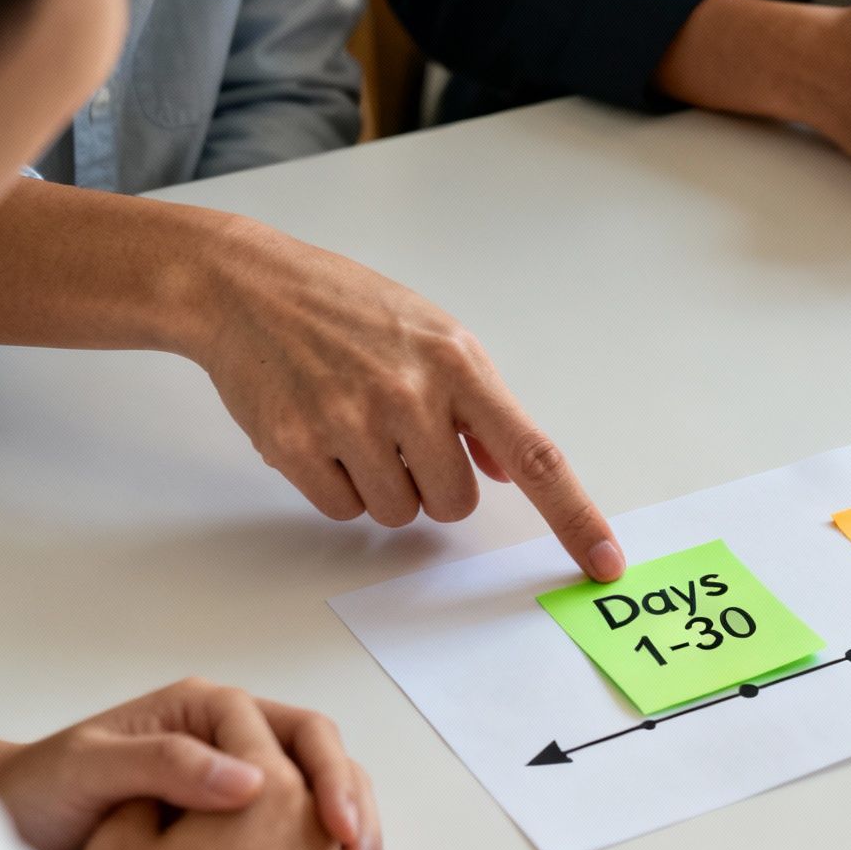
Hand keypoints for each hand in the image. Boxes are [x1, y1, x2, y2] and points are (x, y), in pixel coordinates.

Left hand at [0, 678, 382, 849]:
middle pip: (327, 775)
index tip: (335, 830)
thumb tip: (252, 778)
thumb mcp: (90, 767)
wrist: (5, 834)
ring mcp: (238, 795)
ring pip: (322, 818)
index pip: (300, 732)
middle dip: (356, 825)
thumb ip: (164, 762)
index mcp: (210, 714)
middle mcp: (235, 748)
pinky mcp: (237, 842)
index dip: (328, 779)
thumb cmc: (38, 792)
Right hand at [189, 219, 624, 580]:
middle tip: (399, 431)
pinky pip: (344, 510)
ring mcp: (351, 421)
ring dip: (384, 486)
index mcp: (459, 366)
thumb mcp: (433, 335)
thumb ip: (478, 407)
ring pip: (399, 513)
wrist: (246, 287)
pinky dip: (339, 486)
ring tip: (354, 424)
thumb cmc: (348, 309)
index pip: (535, 456)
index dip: (574, 516)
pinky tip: (320, 432)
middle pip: (456, 504)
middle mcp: (411, 395)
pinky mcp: (296, 445)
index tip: (604, 562)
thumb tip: (514, 471)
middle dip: (434, 483)